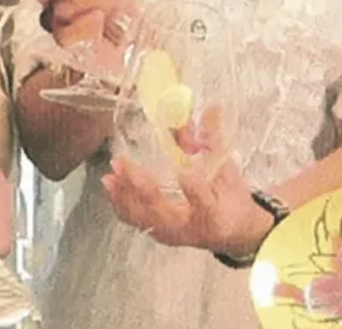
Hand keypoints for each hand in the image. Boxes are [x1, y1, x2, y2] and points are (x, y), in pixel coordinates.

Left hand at [103, 150, 272, 256]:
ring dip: (124, 193)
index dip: (194, 191)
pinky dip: (120, 201)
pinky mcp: (158, 233)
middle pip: (162, 212)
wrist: (232, 232)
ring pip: (143, 216)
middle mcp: (190, 228)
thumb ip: (215, 142)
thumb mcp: (230, 171)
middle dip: (141, 188)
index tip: (185, 172)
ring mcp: (171, 234)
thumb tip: (211, 108)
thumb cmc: (231, 200)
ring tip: (113, 171)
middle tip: (124, 164)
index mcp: (215, 214)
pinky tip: (110, 184)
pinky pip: (134, 219)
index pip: (205, 204)